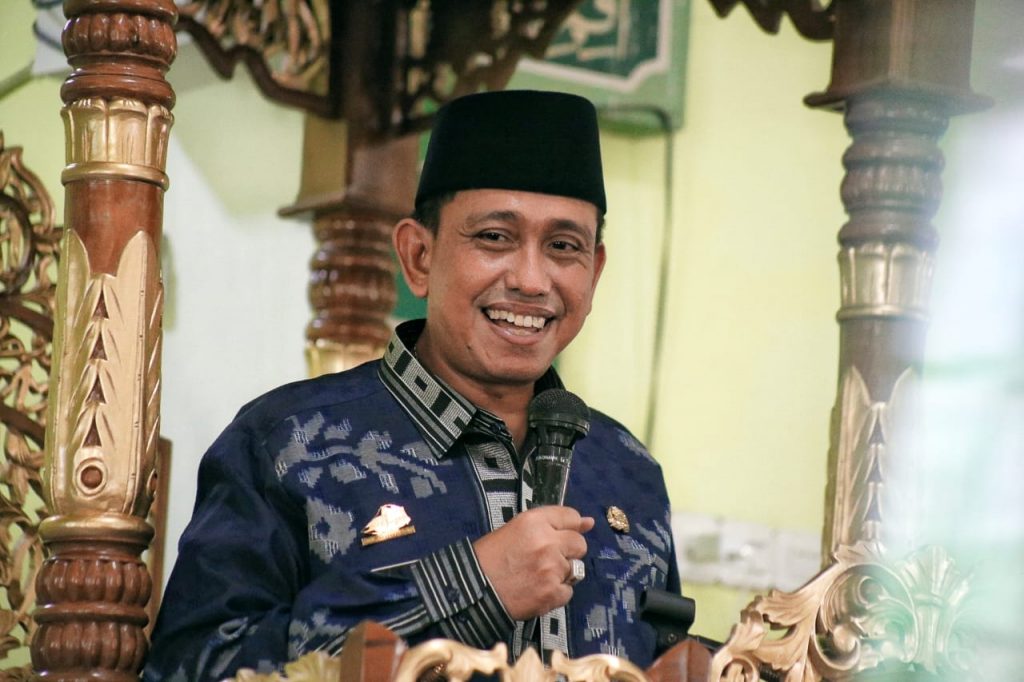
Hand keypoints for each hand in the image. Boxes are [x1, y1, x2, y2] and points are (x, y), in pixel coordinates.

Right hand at [473, 506, 594, 619]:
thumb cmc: (490, 557)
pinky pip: (568, 591)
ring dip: (560, 573)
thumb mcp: (515, 529)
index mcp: (534, 522)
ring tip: (536, 576)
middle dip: (568, 551)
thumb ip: (551, 523)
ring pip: (575, 569)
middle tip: (547, 558)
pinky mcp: (552, 593)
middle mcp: (547, 542)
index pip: (571, 517)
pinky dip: (556, 593)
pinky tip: (537, 590)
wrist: (474, 590)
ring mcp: (551, 569)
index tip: (566, 533)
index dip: (570, 527)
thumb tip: (589, 522)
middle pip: (579, 544)